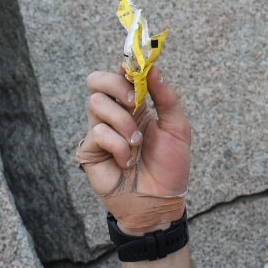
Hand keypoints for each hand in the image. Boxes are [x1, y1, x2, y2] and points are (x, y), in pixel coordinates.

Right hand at [78, 64, 190, 233]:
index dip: (126, 64)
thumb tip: (154, 68)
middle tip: (134, 101)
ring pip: (96, 103)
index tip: (135, 64)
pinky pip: (97, 132)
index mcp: (135, 105)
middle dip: (115, 84)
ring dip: (122, 122)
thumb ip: (166, 98)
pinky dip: (117, 145)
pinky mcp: (90, 151)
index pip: (121, 74)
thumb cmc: (170, 168)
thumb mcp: (178, 129)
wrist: (160, 203)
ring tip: (136, 144)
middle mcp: (114, 114)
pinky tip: (127, 161)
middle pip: (96, 80)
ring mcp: (100, 132)